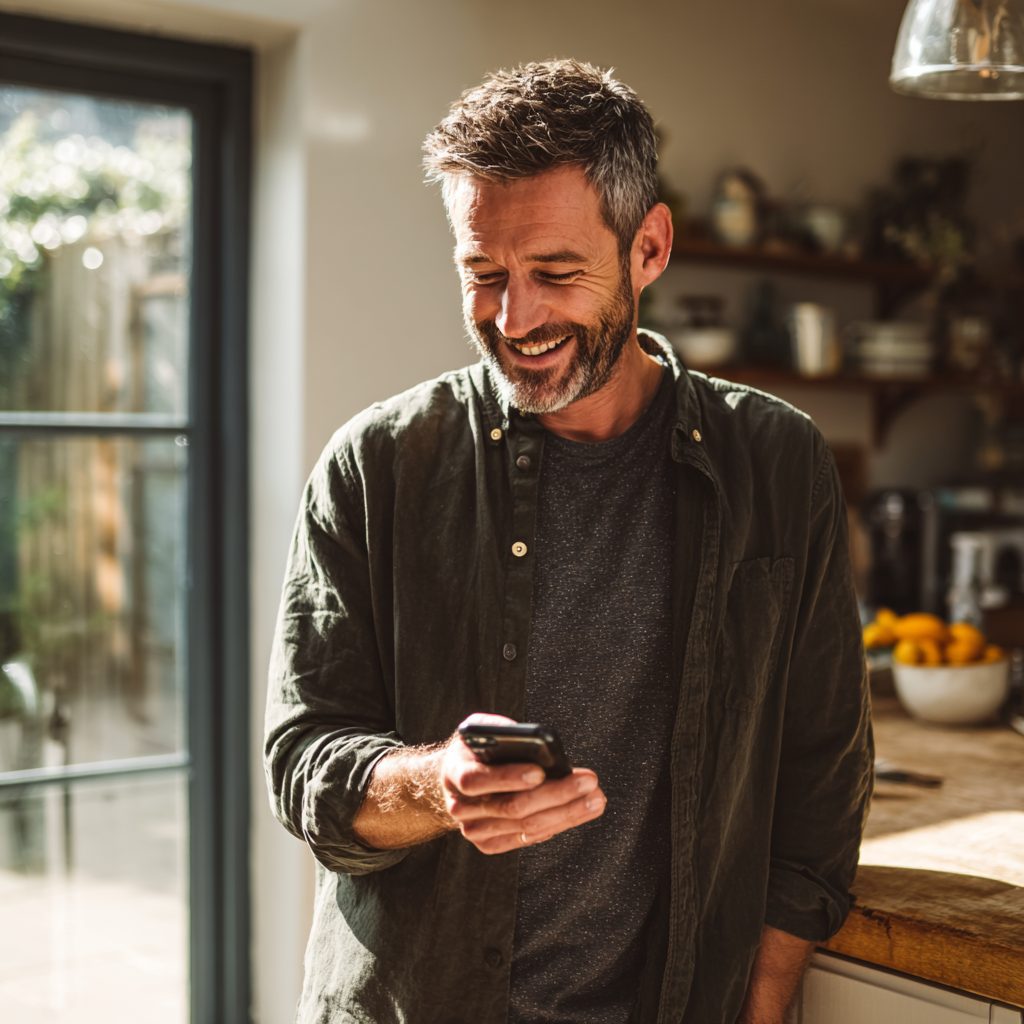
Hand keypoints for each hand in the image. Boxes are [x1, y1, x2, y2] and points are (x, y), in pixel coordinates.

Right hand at [440, 713, 605, 854]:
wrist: (455, 778)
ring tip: (595, 798)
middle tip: (588, 781)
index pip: (477, 780)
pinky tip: (578, 812)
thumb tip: (539, 741)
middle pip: (512, 807)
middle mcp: (461, 807)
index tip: (541, 771)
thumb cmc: (476, 748)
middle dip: (555, 794)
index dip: (508, 777)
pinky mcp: (489, 844)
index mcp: (454, 773)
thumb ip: (503, 731)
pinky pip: (527, 837)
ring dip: (566, 813)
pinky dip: (556, 825)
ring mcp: (474, 830)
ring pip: (526, 826)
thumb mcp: (482, 729)